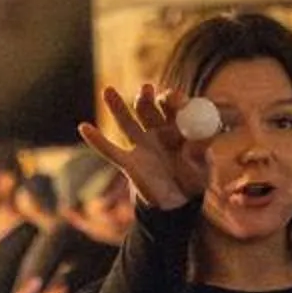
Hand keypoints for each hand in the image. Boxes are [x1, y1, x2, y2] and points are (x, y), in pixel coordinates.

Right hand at [77, 82, 210, 214]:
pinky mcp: (128, 162)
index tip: (172, 97)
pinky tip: (84, 127)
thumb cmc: (194, 179)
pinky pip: (111, 151)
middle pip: (148, 109)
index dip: (172, 100)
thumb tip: (208, 130)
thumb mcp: (203, 164)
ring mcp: (141, 145)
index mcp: (178, 127)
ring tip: (108, 91)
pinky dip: (97, 141)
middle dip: (146, 98)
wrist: (178, 203)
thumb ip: (201, 147)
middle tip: (146, 89)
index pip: (173, 107)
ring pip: (127, 123)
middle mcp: (157, 131)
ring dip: (117, 107)